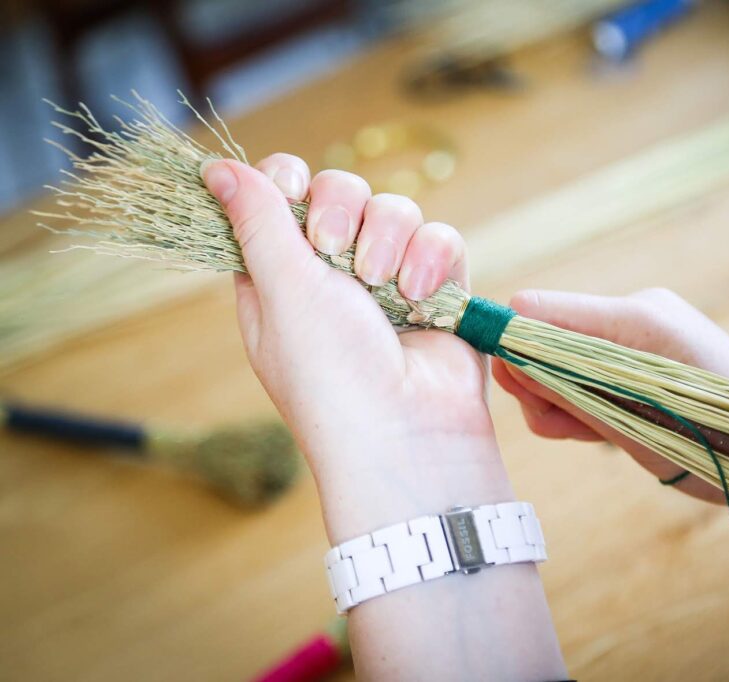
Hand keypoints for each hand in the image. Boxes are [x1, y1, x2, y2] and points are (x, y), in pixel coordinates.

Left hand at [201, 153, 509, 540]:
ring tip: (386, 288)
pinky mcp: (440, 290)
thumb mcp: (282, 292)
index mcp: (280, 277)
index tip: (292, 192)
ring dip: (390, 241)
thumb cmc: (331, 375)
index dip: (286, 182)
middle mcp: (333, 275)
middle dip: (342, 211)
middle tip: (335, 250)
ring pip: (396, 209)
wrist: (408, 434)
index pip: (279, 196)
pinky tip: (420, 298)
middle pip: (341, 189)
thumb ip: (258, 221)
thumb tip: (216, 166)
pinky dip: (432, 260)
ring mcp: (390, 281)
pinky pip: (441, 238)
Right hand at [493, 288, 728, 502]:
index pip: (535, 308)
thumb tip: (509, 366)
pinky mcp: (654, 352)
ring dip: (564, 396)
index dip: (510, 348)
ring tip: (596, 435)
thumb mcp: (635, 426)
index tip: (520, 398)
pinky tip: (610, 426)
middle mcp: (638, 311)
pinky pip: (597, 365)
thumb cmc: (726, 442)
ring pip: (568, 354)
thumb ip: (570, 392)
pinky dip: (590, 397)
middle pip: (546, 331)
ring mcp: (648, 330)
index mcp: (635, 318)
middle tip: (566, 429)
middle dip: (537, 382)